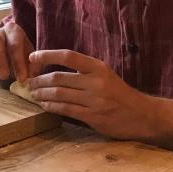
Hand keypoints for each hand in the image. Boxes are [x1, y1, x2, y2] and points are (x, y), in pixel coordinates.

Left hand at [27, 50, 156, 140]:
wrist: (143, 115)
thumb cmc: (119, 94)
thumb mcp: (104, 75)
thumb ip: (83, 71)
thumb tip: (53, 68)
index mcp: (98, 67)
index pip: (68, 56)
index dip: (47, 55)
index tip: (32, 58)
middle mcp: (96, 81)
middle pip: (59, 77)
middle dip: (39, 80)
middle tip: (29, 82)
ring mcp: (95, 100)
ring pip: (59, 94)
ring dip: (42, 94)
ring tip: (33, 94)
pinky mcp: (93, 116)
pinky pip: (66, 110)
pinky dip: (51, 106)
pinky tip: (44, 105)